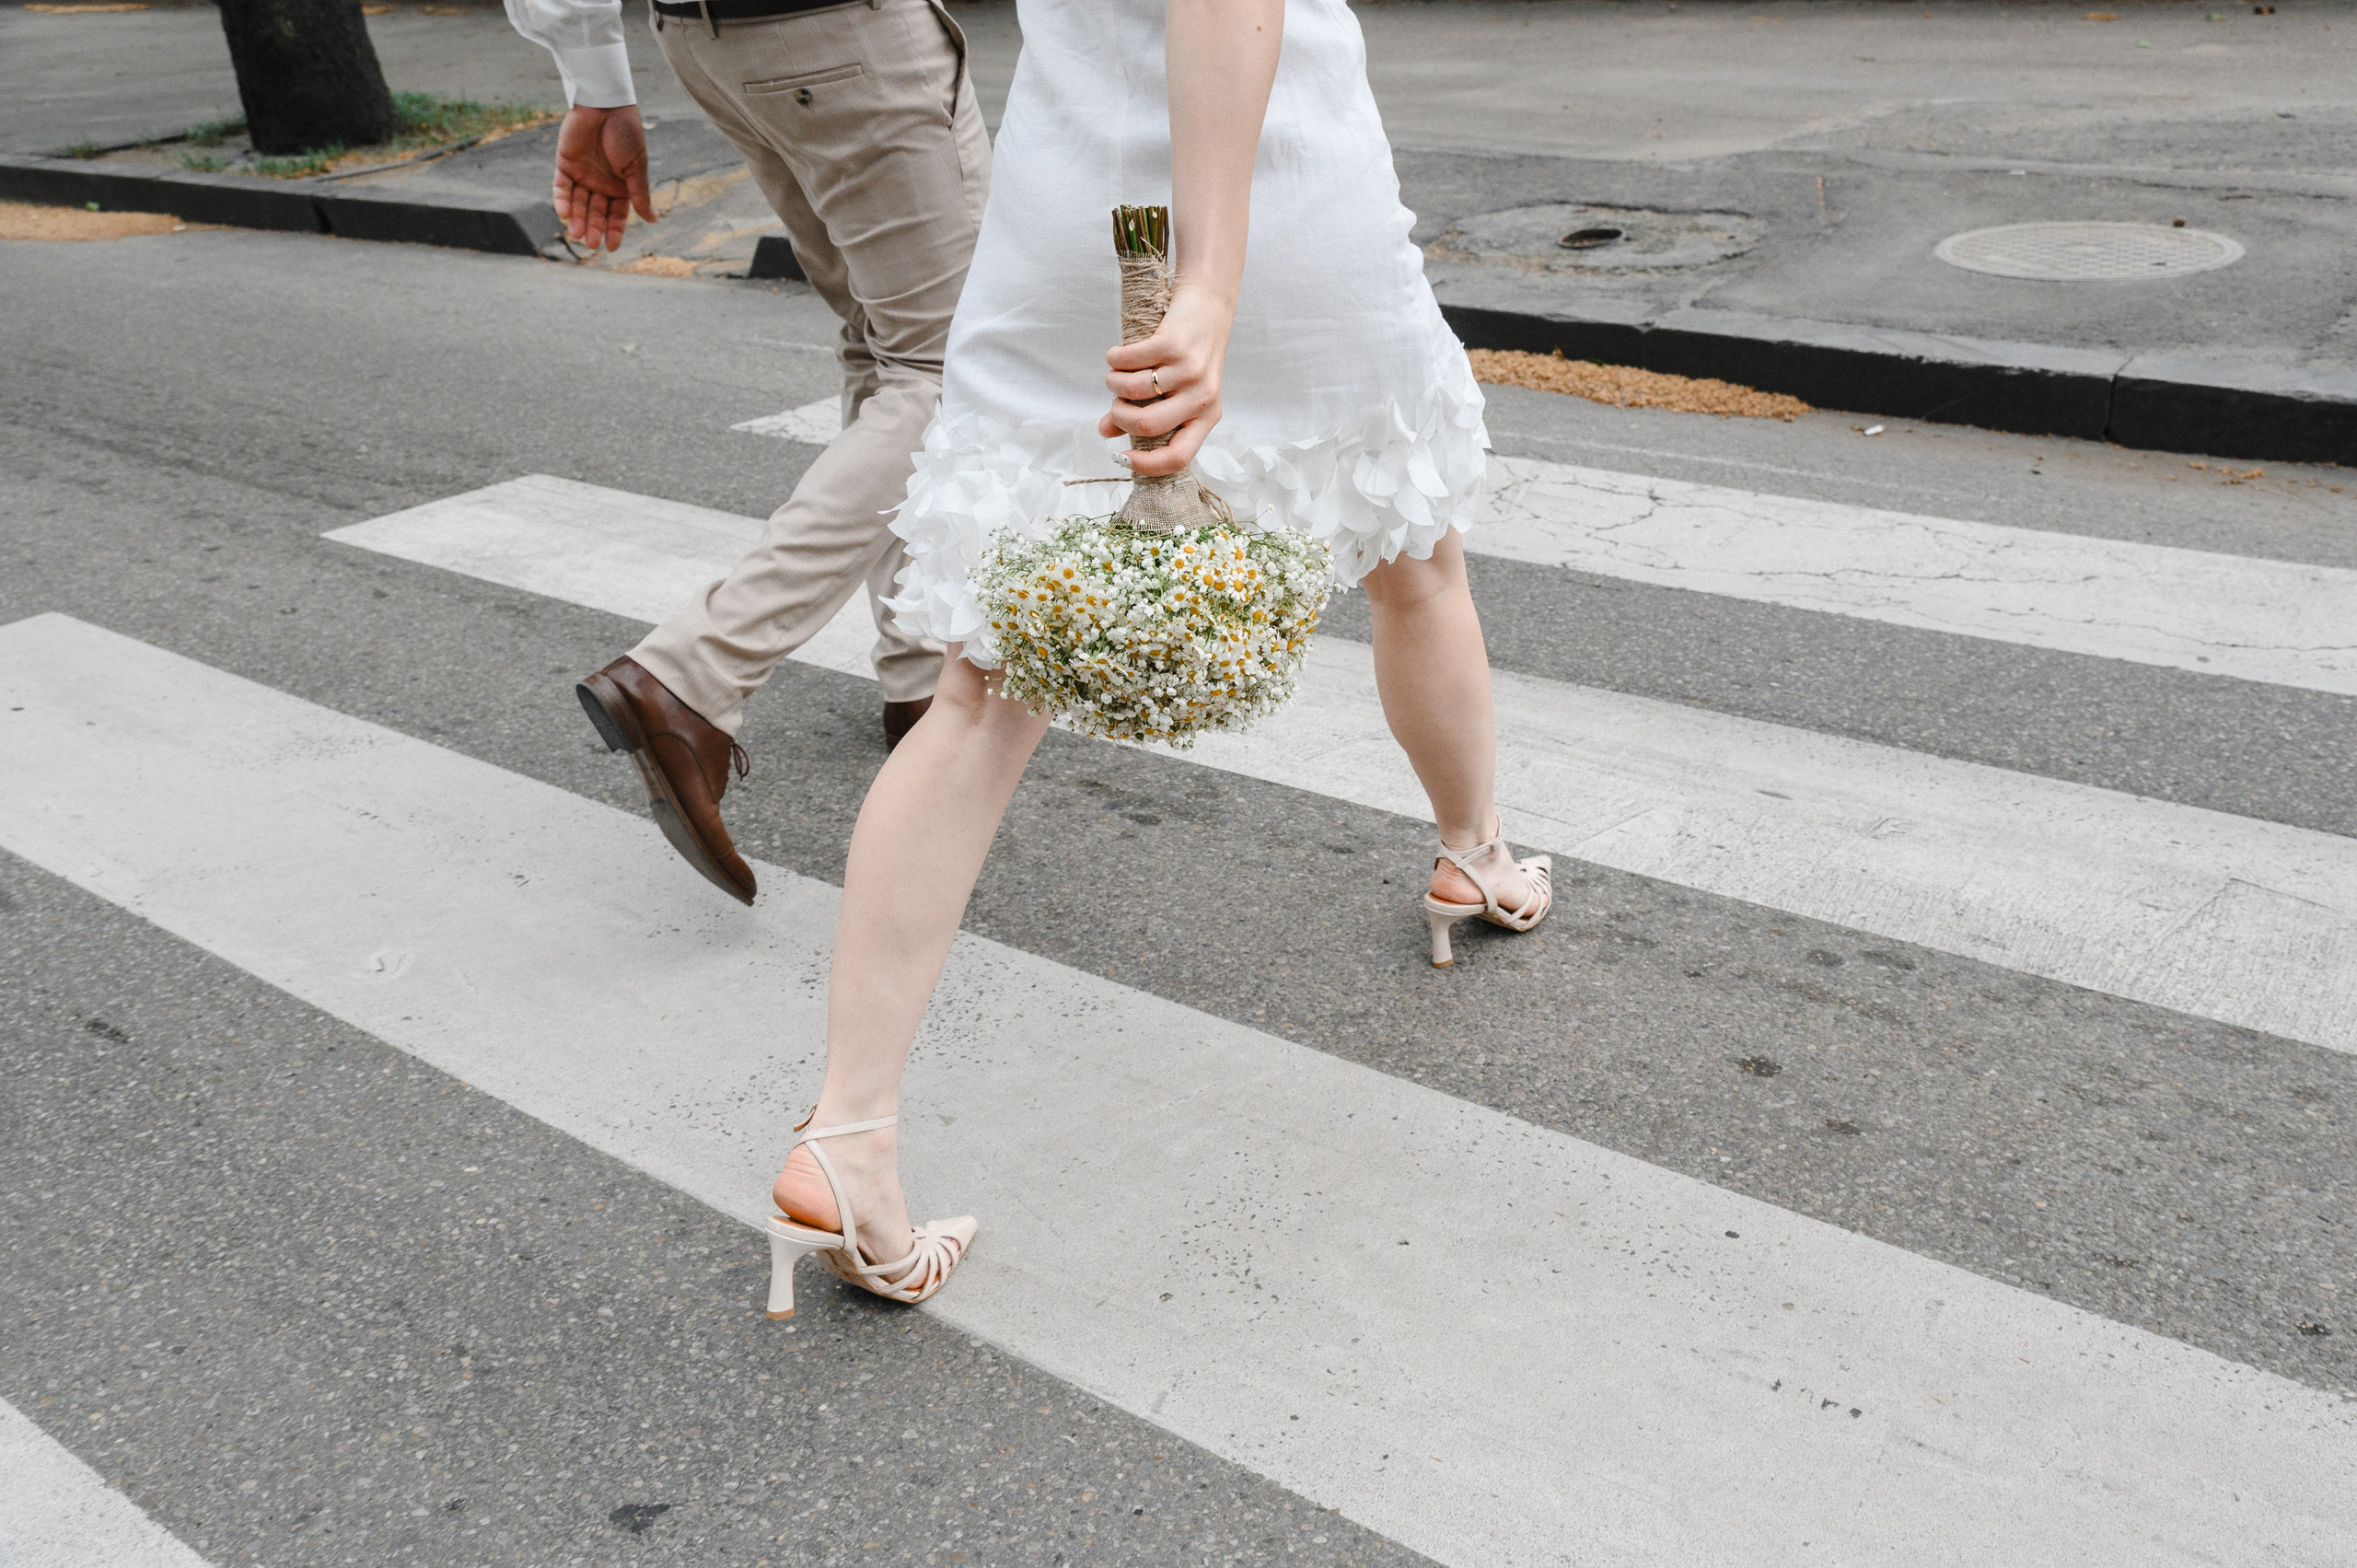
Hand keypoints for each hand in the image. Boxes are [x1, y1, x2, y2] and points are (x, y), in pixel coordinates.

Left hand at [552, 104, 655, 250]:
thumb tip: (651, 219)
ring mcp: (582, 174)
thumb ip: (639, 194)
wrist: (605, 105)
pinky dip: (561, 200)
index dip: (614, 231)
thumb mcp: (636, 167)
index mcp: (621, 185)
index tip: (610, 247)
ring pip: (577, 203)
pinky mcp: (565, 164)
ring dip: (577, 218)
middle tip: (591, 243)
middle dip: (594, 228)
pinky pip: (561, 187)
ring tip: (577, 233)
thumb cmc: (626, 134)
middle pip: (596, 212)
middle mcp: (601, 183)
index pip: (617, 214)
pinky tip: (563, 213)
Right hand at [1098, 281, 1234, 476]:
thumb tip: (1106, 431)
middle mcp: (1203, 397)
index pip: (1179, 457)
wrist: (1208, 305)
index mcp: (1207, 417)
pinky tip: (1117, 355)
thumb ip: (1142, 414)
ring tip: (1116, 374)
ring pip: (1132, 391)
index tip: (1121, 458)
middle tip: (1115, 403)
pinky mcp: (1174, 343)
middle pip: (1147, 425)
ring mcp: (1190, 370)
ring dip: (1113, 383)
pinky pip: (1127, 361)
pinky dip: (1114, 359)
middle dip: (1119, 416)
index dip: (1146, 465)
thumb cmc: (1189, 355)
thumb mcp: (1175, 391)